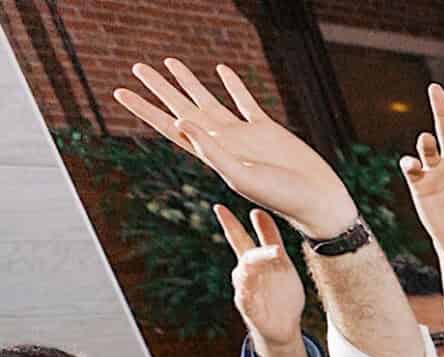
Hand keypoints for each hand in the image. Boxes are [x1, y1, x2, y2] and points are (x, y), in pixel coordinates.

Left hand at [115, 60, 357, 236]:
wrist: (316, 200)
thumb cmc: (281, 197)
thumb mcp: (241, 176)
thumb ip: (212, 150)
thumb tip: (181, 121)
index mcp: (212, 155)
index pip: (170, 127)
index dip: (144, 109)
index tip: (120, 92)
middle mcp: (223, 141)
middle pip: (183, 108)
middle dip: (159, 88)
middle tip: (138, 67)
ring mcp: (244, 134)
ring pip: (208, 100)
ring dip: (188, 82)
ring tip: (170, 62)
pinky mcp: (266, 128)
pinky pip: (244, 101)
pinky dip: (233, 85)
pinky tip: (222, 71)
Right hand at [219, 205, 307, 356]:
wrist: (284, 326)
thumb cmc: (280, 292)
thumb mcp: (280, 262)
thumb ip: (270, 238)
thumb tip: (259, 210)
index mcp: (255, 261)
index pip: (239, 239)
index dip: (230, 224)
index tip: (219, 206)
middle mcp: (247, 273)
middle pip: (243, 253)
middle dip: (237, 238)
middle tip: (242, 222)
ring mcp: (246, 290)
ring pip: (244, 274)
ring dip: (252, 264)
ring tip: (261, 256)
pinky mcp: (248, 308)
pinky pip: (245, 297)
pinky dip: (247, 291)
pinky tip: (249, 284)